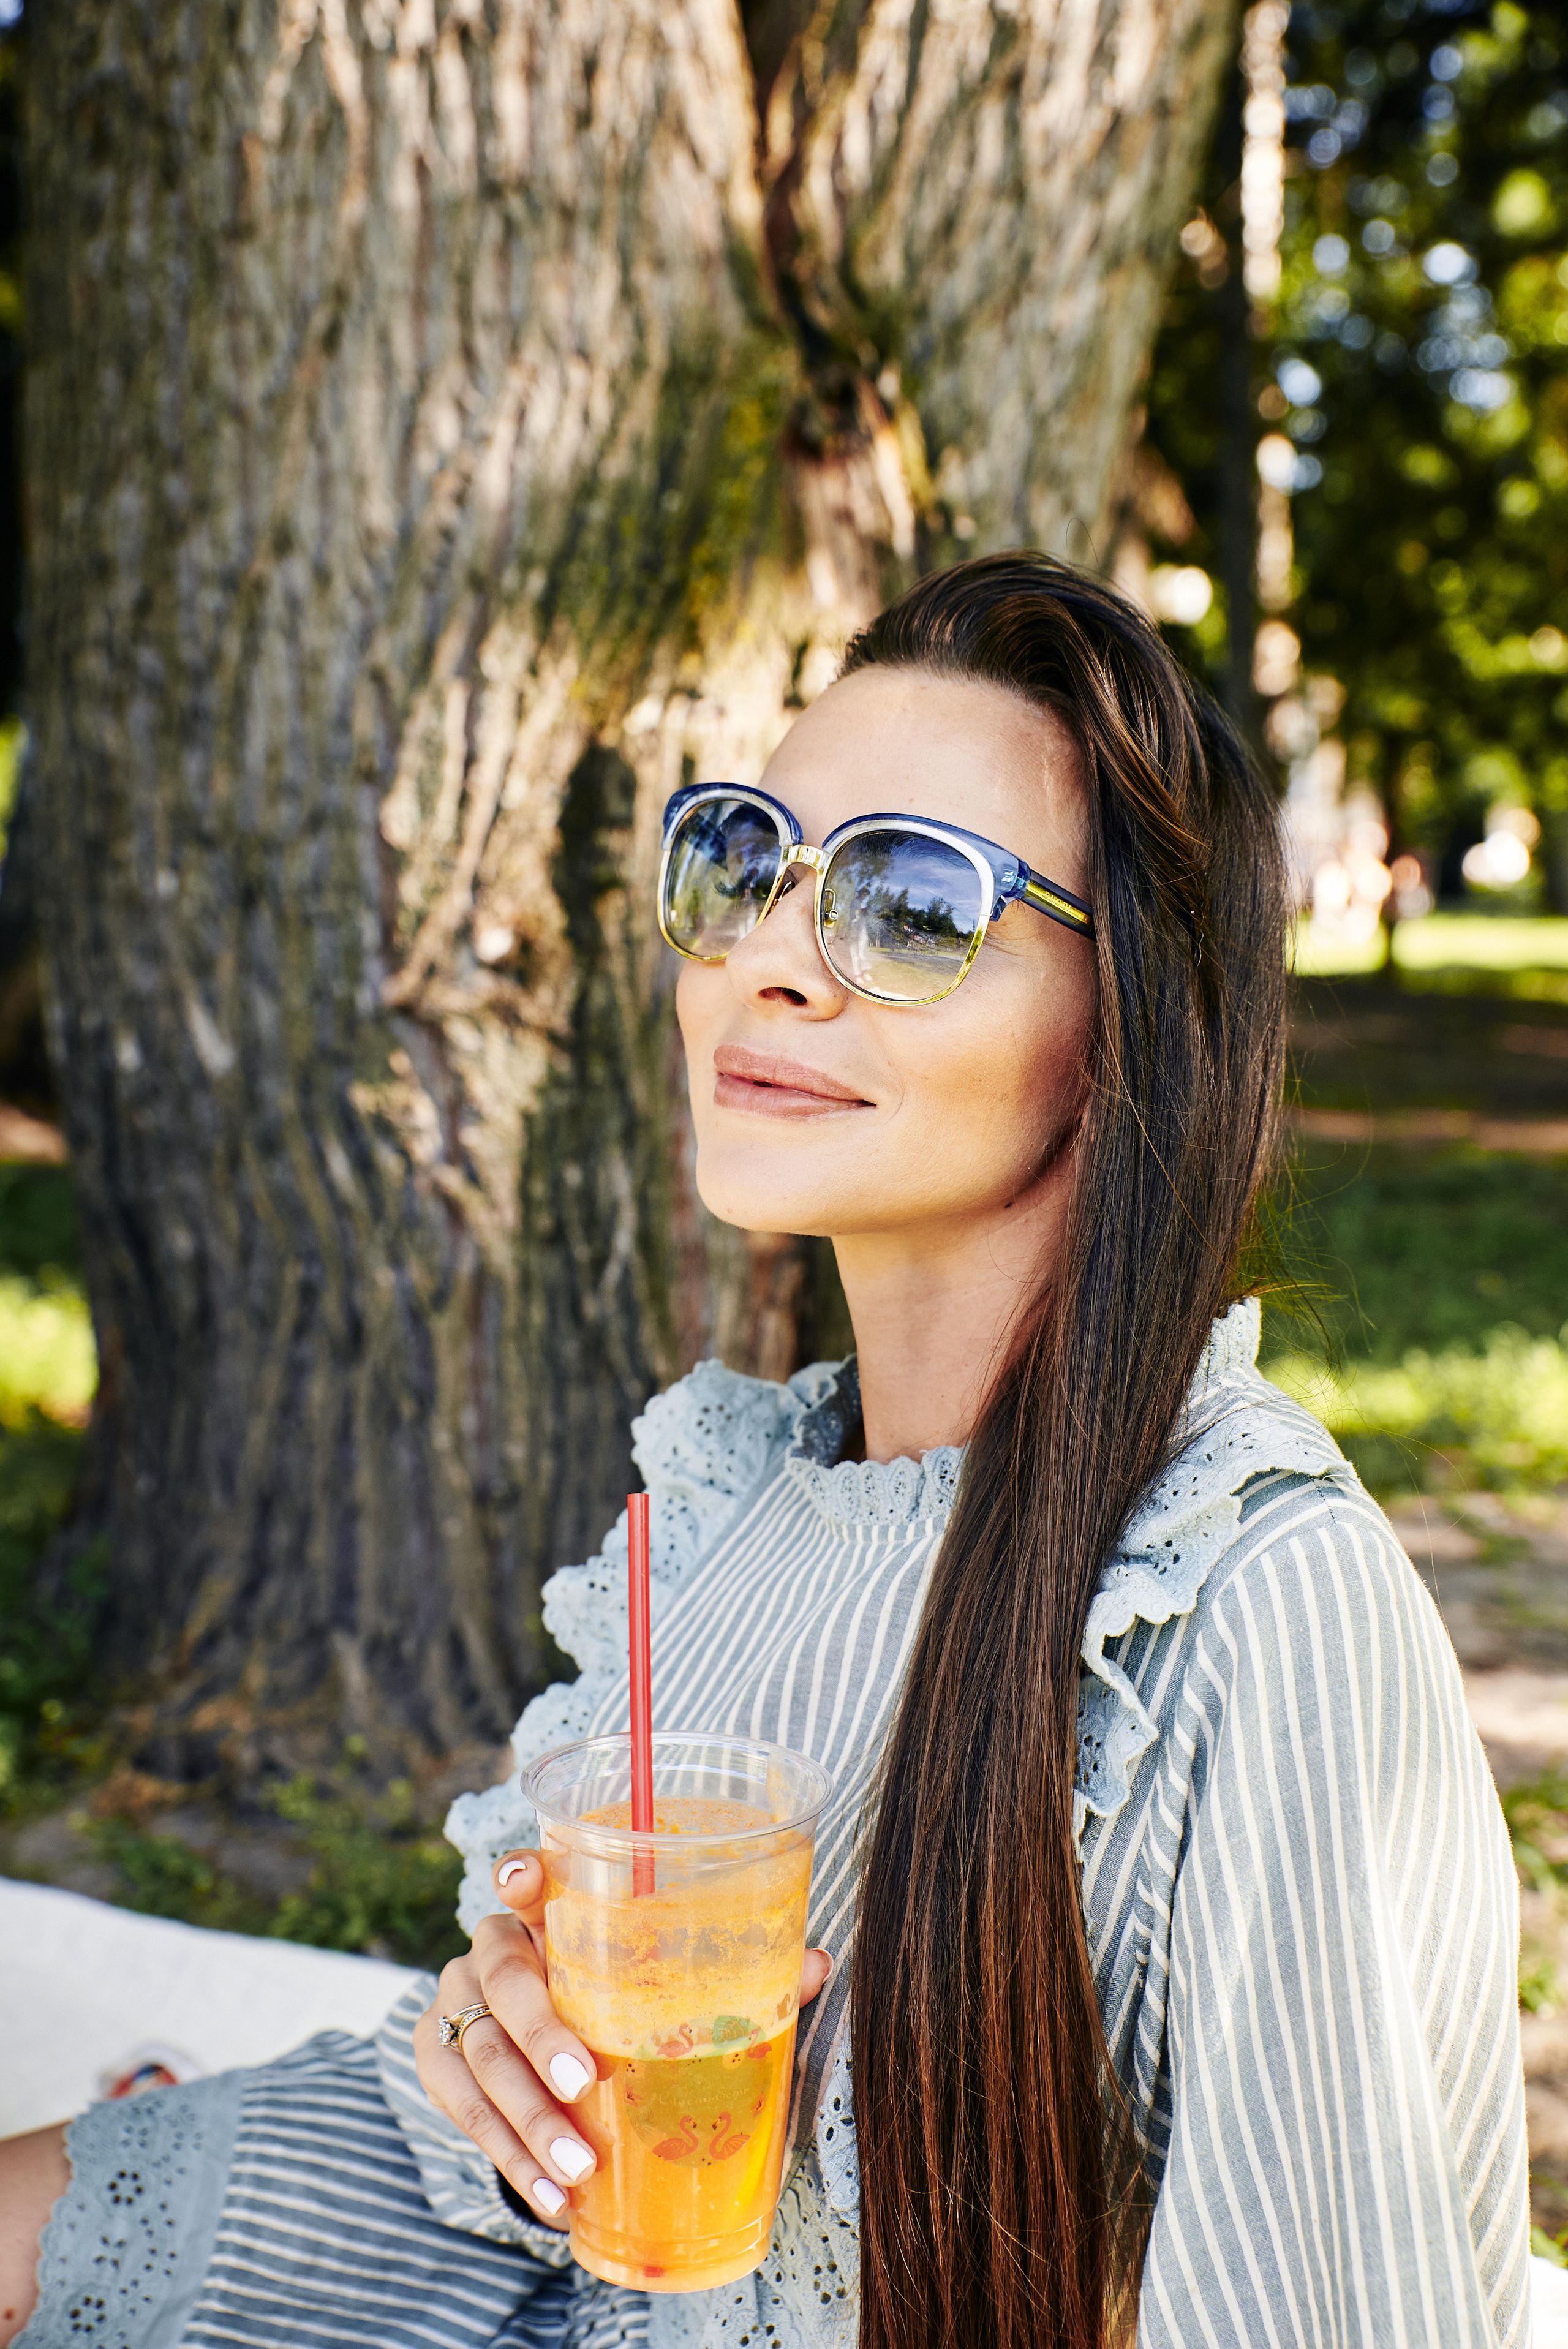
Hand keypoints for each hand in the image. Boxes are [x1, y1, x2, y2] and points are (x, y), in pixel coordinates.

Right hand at [414, 1847, 833, 2229]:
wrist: (540, 2058)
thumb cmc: (617, 2005)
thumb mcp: (661, 1987)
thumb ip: (730, 1974)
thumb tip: (816, 1963)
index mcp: (545, 1912)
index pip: (524, 1876)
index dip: (519, 1873)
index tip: (522, 1878)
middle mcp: (492, 1947)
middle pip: (502, 1977)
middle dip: (539, 2034)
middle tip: (585, 2083)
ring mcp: (455, 2003)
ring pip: (479, 2056)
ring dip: (527, 2120)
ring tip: (577, 2169)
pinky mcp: (435, 2060)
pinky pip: (462, 2111)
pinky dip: (509, 2158)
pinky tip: (551, 2199)